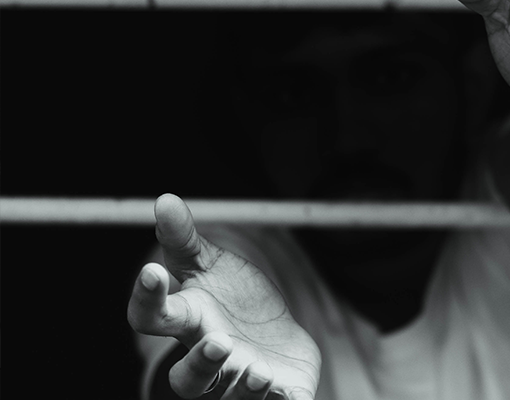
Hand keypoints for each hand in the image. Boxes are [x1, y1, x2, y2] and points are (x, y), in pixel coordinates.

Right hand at [128, 194, 319, 398]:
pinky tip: (285, 392)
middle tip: (219, 343)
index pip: (152, 318)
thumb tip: (165, 199)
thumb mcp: (211, 266)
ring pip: (229, 398)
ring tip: (259, 372)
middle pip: (188, 380)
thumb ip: (186, 240)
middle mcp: (209, 360)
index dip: (147, 298)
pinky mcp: (278, 395)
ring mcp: (240, 382)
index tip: (153, 271)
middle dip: (201, 365)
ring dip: (243, 389)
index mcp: (189, 322)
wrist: (275, 336)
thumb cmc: (234, 301)